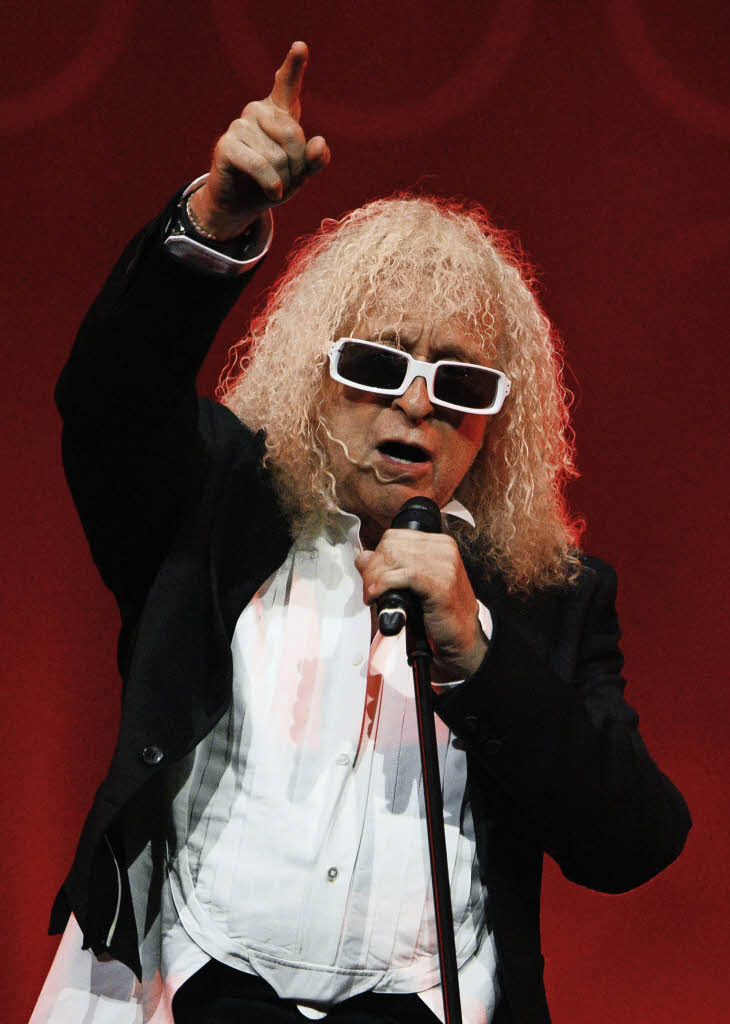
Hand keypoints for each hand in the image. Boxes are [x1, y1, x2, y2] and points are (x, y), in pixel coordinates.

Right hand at [189, 41, 329, 238]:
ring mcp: (239, 125)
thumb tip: (320, 143)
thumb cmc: (273, 182)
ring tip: (273, 184)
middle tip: (290, 179)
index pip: (286, 84)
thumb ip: (316, 159)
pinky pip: (260, 166)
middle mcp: (257, 111)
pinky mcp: (226, 146)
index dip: (293, 66)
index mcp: (278, 111)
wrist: (241, 204)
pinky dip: (271, 184)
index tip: (300, 46)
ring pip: (278, 157)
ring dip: (283, 180)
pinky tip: (272, 191)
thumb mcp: (301, 173)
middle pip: (293, 135)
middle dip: (298, 167)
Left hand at [356, 531, 488, 681]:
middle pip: (390, 546)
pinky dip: (382, 586)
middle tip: (369, 590)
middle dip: (372, 569)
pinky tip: (376, 597)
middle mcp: (443, 549)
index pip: (394, 537)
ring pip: (393, 558)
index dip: (376, 556)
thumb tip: (363, 558)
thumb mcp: (414, 584)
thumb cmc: (440, 613)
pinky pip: (402, 576)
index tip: (371, 577)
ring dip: (374, 579)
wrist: (462, 638)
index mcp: (439, 544)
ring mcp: (444, 564)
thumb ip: (391, 567)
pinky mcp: (440, 583)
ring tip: (372, 596)